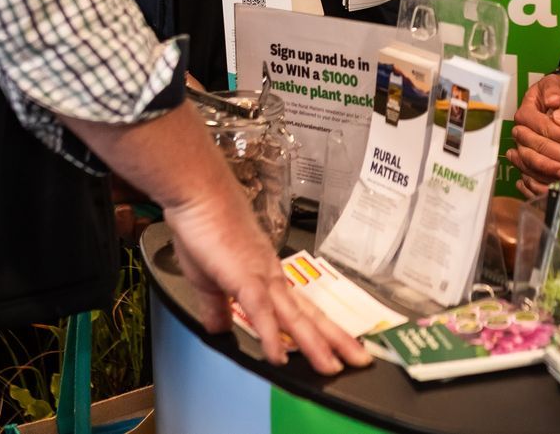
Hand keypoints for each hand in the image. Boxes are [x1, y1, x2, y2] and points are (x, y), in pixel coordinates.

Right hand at [158, 167, 367, 372]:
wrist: (199, 193)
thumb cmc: (204, 226)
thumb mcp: (208, 278)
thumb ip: (216, 307)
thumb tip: (219, 330)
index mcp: (267, 278)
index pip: (301, 310)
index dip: (320, 331)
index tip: (338, 348)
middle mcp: (272, 277)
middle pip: (309, 315)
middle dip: (335, 340)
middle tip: (360, 360)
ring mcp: (261, 277)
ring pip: (295, 316)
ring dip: (315, 344)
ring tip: (333, 367)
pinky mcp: (243, 277)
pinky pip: (261, 311)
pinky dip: (271, 336)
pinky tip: (279, 357)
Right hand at [505, 73, 559, 193]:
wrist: (554, 99)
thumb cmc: (552, 93)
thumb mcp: (552, 83)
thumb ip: (552, 89)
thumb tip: (554, 100)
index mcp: (525, 113)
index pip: (542, 126)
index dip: (559, 133)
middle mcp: (521, 131)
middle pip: (536, 146)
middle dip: (556, 155)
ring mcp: (522, 147)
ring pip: (531, 162)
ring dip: (549, 170)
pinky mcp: (527, 159)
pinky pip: (529, 173)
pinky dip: (539, 180)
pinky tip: (552, 183)